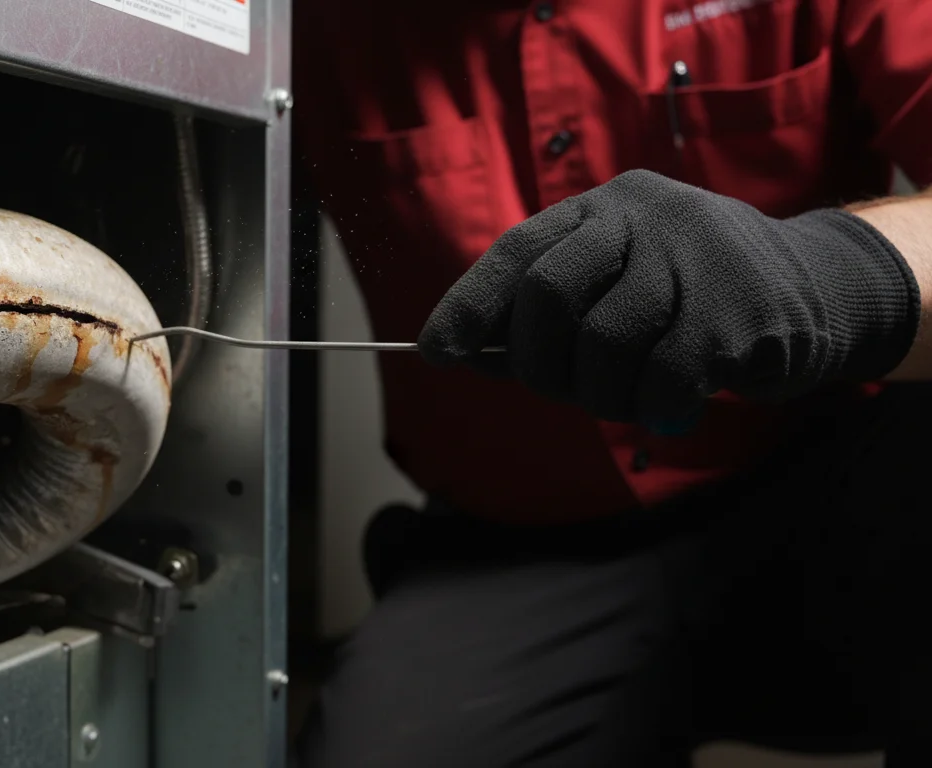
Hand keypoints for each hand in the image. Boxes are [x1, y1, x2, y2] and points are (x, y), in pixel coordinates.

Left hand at [418, 170, 919, 425]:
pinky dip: (652, 410)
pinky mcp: (736, 311)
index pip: (517, 252)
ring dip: (601, 396)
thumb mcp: (617, 282)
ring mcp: (693, 257)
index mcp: (603, 208)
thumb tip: (463, 352)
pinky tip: (670, 406)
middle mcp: (643, 217)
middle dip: (537, 362)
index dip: (470, 304)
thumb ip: (548, 312)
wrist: (816, 287)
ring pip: (602, 346)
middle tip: (559, 389)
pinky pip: (660, 381)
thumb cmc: (689, 296)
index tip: (436, 351)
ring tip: (628, 398)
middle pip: (548, 294)